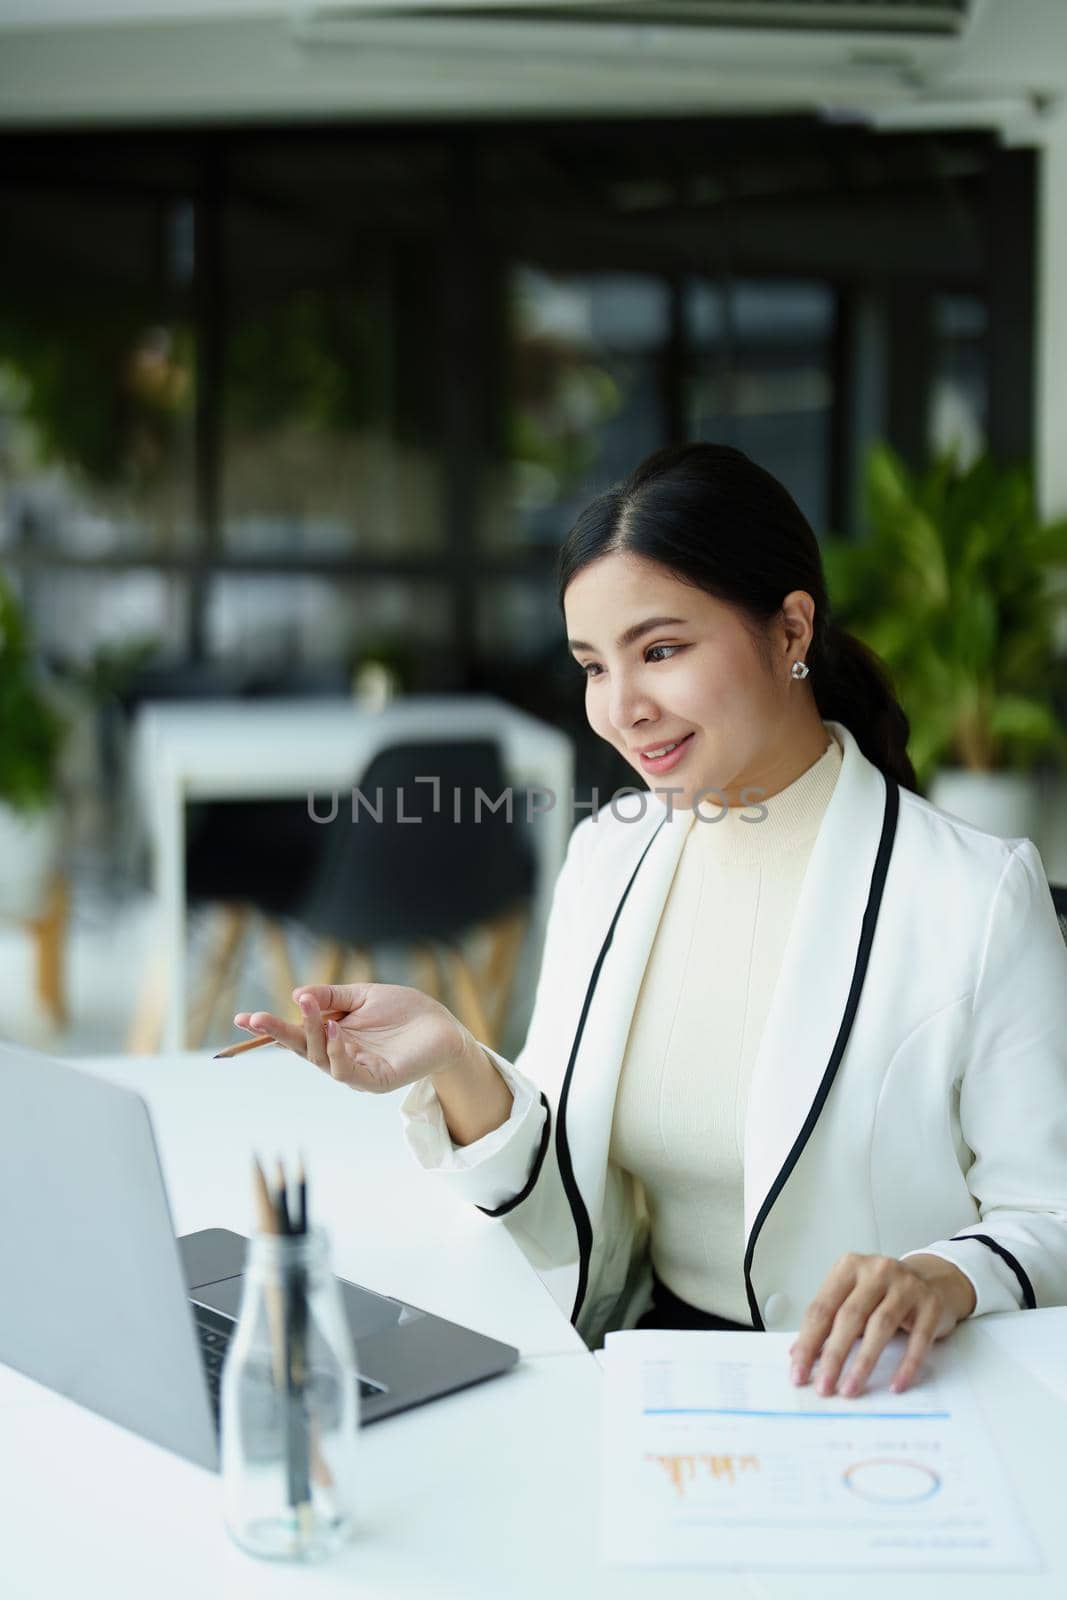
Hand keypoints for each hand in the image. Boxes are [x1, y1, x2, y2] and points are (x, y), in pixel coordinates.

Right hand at [233, 982, 473, 1094]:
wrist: (442, 1025)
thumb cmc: (403, 1010)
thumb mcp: (361, 995)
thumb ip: (331, 996)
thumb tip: (298, 995)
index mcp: (332, 1036)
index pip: (295, 1034)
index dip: (269, 1028)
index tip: (241, 1018)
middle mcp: (338, 1057)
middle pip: (301, 1049)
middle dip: (278, 1033)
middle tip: (257, 1017)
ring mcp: (356, 1071)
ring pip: (321, 1060)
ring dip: (311, 1036)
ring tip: (311, 1011)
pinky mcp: (376, 1080)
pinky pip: (349, 1070)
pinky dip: (338, 1051)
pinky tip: (336, 1030)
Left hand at [789, 1252, 976, 1398]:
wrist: (933, 1280)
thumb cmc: (884, 1294)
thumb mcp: (852, 1299)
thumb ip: (827, 1323)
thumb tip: (798, 1355)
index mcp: (849, 1267)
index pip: (821, 1308)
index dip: (807, 1343)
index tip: (798, 1373)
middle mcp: (876, 1271)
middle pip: (849, 1317)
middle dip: (833, 1356)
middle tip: (824, 1386)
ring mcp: (906, 1285)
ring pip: (880, 1326)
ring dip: (863, 1363)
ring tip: (850, 1389)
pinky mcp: (931, 1304)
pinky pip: (918, 1339)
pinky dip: (906, 1365)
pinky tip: (896, 1385)